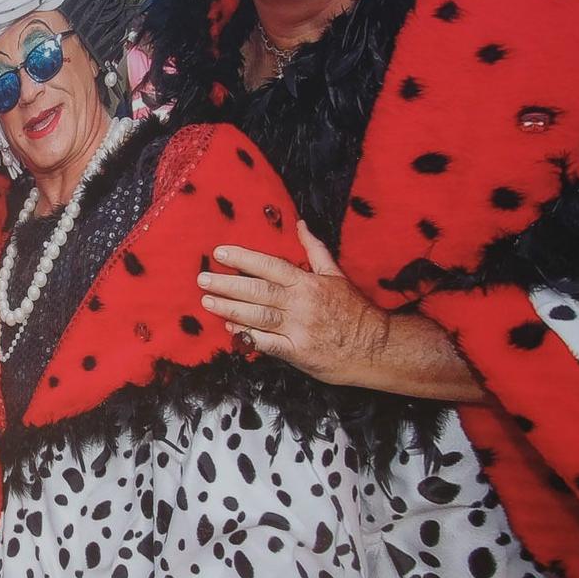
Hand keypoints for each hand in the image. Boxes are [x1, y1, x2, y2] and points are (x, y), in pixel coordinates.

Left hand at [198, 223, 389, 387]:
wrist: (375, 347)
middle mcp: (301, 303)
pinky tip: (231, 331)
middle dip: (228, 284)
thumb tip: (300, 224)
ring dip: (231, 309)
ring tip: (208, 302)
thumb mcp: (336, 275)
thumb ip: (314, 250)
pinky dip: (248, 337)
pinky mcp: (299, 353)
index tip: (220, 253)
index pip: (270, 266)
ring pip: (258, 316)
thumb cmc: (354, 310)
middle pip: (258, 291)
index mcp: (308, 282)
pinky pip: (268, 344)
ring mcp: (299, 329)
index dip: (243, 259)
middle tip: (202, 279)